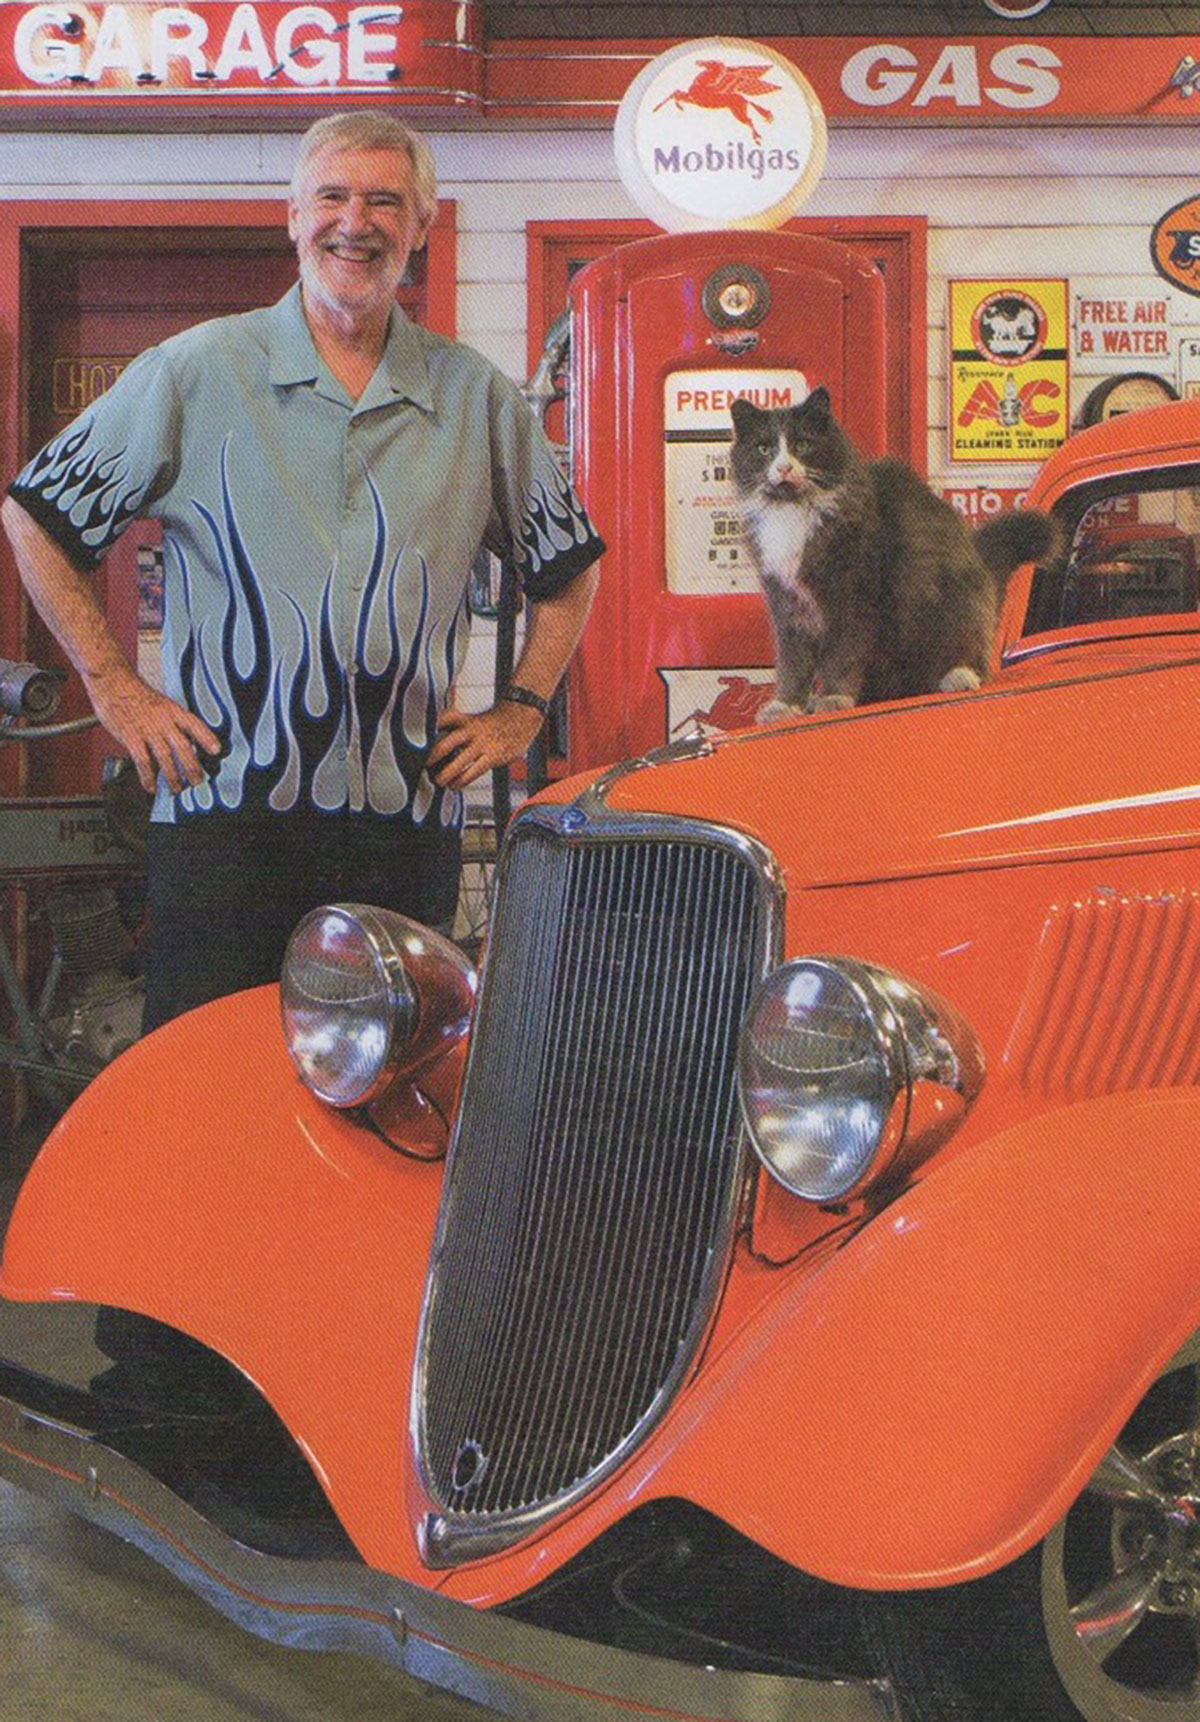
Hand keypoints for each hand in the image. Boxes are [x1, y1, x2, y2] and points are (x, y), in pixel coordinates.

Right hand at [83, 663, 221, 794]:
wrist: (112, 682)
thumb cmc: (135, 694)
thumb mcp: (161, 703)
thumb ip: (172, 722)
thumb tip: (185, 741)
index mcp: (173, 710)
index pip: (195, 725)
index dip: (207, 738)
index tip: (217, 751)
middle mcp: (163, 721)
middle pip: (183, 747)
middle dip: (193, 768)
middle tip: (198, 782)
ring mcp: (147, 730)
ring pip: (165, 758)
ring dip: (173, 777)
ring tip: (177, 789)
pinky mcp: (131, 738)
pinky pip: (143, 762)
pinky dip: (148, 777)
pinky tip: (151, 787)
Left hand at [428, 701, 543, 789]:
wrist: (521, 718)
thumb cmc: (493, 722)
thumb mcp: (472, 717)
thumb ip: (454, 725)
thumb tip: (434, 736)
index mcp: (464, 719)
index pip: (440, 721)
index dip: (426, 730)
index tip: (415, 743)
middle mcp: (470, 731)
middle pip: (444, 745)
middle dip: (430, 759)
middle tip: (421, 768)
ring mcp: (481, 744)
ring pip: (457, 763)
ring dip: (444, 776)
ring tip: (437, 782)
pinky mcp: (492, 757)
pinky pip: (472, 773)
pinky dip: (460, 782)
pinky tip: (454, 786)